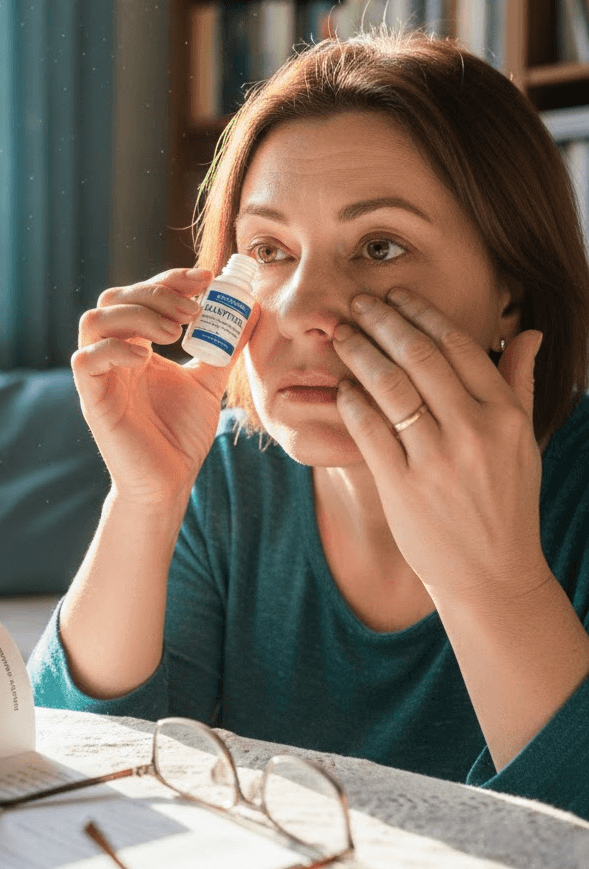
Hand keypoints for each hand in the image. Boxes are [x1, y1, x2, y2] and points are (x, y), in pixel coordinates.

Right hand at [73, 268, 255, 504]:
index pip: (140, 294)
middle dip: (155, 293)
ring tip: (173, 333)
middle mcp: (113, 355)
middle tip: (193, 310)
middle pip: (114, 298)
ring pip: (94, 320)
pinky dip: (115, 349)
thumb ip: (224, 347)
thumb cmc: (181, 435)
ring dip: (136, 314)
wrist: (169, 483)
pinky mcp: (92, 399)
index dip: (170, 280)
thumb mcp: (208, 381)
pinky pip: (86, 360)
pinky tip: (147, 357)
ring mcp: (100, 376)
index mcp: (135, 346)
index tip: (206, 280)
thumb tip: (250, 309)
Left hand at [331, 287, 547, 606]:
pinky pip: (368, 428)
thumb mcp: (522, 441)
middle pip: (417, 355)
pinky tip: (343, 386)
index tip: (395, 295)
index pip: (456, 344)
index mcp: (504, 414)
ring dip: (360, 352)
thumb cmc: (503, 501)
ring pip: (388, 386)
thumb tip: (526, 332)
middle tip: (357, 302)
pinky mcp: (403, 485)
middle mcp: (473, 431)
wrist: (490, 573)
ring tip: (342, 334)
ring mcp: (436, 458)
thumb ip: (518, 383)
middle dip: (382, 321)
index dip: (420, 312)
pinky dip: (351, 400)